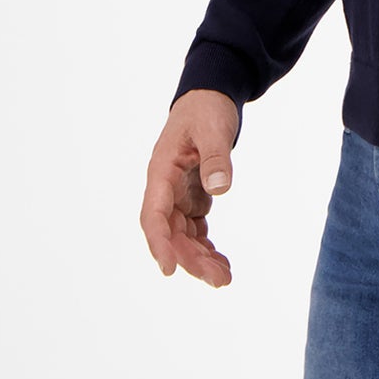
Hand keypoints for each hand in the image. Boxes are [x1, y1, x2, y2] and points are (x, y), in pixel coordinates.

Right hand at [141, 89, 237, 286]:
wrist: (209, 98)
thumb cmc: (206, 110)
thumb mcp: (213, 127)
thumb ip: (217, 156)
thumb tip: (220, 188)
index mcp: (161, 172)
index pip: (154, 216)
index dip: (159, 244)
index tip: (169, 270)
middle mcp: (165, 189)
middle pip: (170, 234)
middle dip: (191, 259)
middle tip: (219, 280)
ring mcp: (177, 196)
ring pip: (183, 236)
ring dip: (200, 258)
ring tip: (224, 278)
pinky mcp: (192, 197)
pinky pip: (195, 230)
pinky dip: (207, 247)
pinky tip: (222, 262)